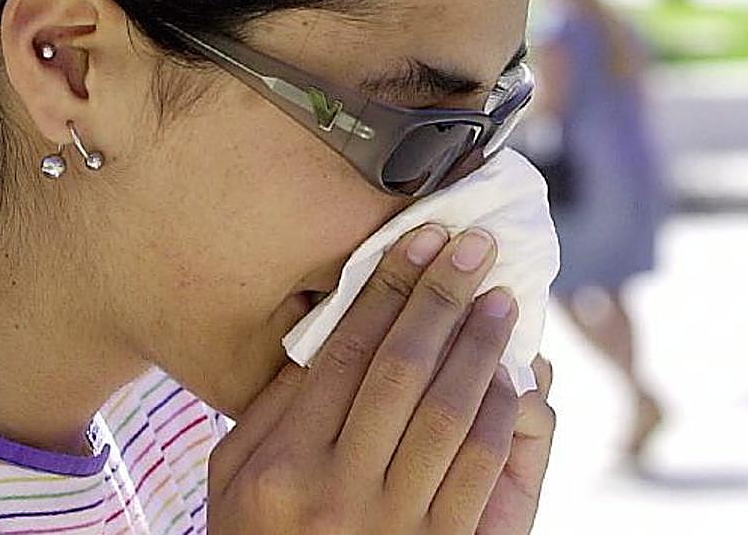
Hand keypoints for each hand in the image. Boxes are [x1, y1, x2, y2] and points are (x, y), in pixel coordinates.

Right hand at [207, 226, 552, 533]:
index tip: (422, 240)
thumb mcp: (236, 479)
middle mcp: (334, 489)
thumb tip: (328, 322)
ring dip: (481, 346)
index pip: (346, 352)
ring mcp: (391, 522)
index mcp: (280, 463)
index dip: (388, 288)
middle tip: (474, 248)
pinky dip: (501, 410)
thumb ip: (274, 406)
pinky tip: (511, 373)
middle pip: (401, 370)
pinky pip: (480, 464)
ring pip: (448, 412)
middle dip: (442, 298)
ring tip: (499, 299)